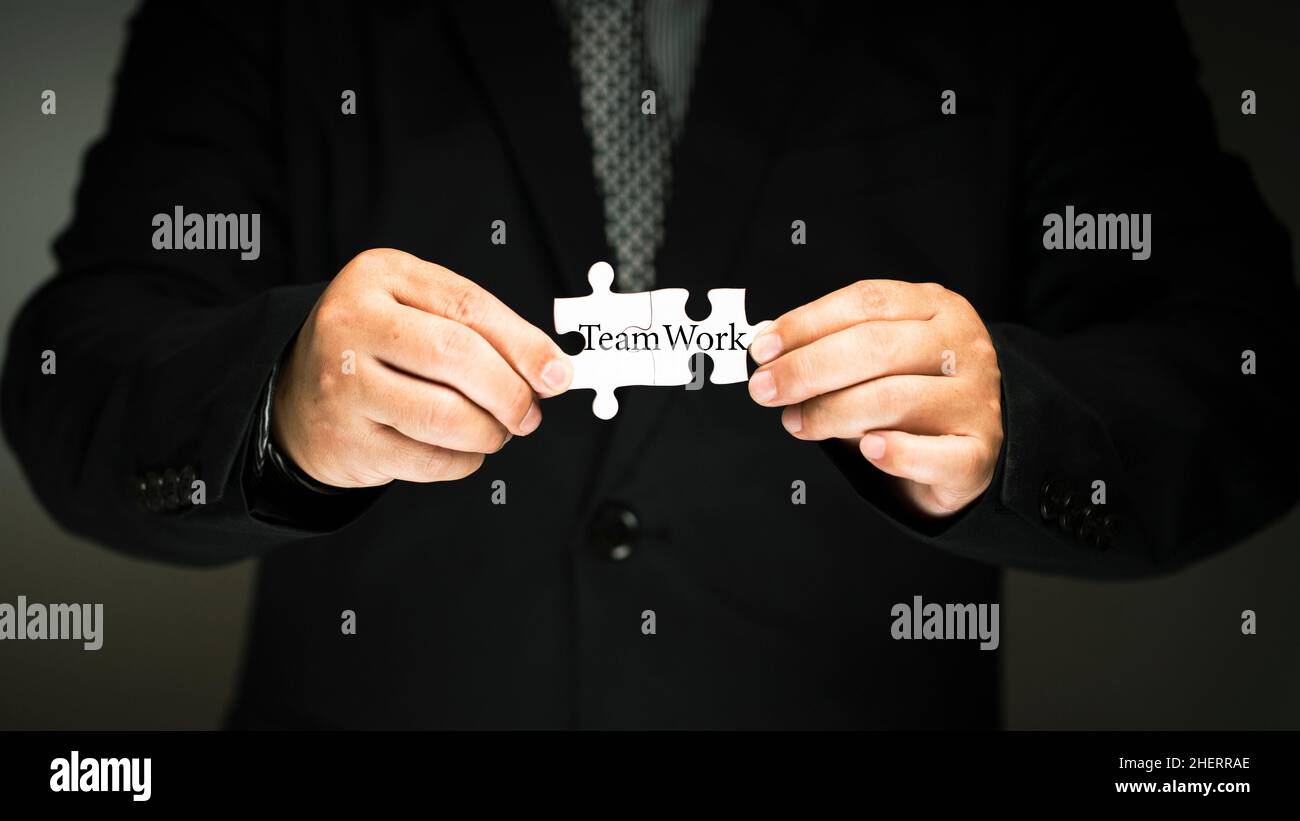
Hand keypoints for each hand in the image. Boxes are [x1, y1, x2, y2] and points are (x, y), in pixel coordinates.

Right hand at [272, 248, 571, 487]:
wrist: (300, 399)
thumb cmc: (380, 350)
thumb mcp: (421, 312)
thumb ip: (484, 329)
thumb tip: (552, 370)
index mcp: (380, 275)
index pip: (469, 307)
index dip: (524, 344)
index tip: (558, 373)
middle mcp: (352, 323)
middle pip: (458, 357)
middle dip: (510, 392)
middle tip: (528, 413)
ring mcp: (344, 383)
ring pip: (445, 416)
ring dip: (489, 432)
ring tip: (496, 431)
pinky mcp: (346, 439)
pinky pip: (428, 459)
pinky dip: (462, 461)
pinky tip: (461, 449)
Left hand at [747, 280, 1002, 516]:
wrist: (971, 445)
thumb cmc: (911, 393)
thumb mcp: (877, 356)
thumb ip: (830, 345)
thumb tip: (768, 346)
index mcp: (937, 307)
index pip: (867, 302)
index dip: (807, 323)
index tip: (762, 349)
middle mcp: (963, 346)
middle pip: (876, 346)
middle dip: (808, 369)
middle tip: (766, 389)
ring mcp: (976, 399)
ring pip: (895, 398)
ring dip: (832, 413)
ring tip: (797, 423)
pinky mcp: (979, 451)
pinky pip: (934, 454)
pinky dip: (896, 453)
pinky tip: (867, 449)